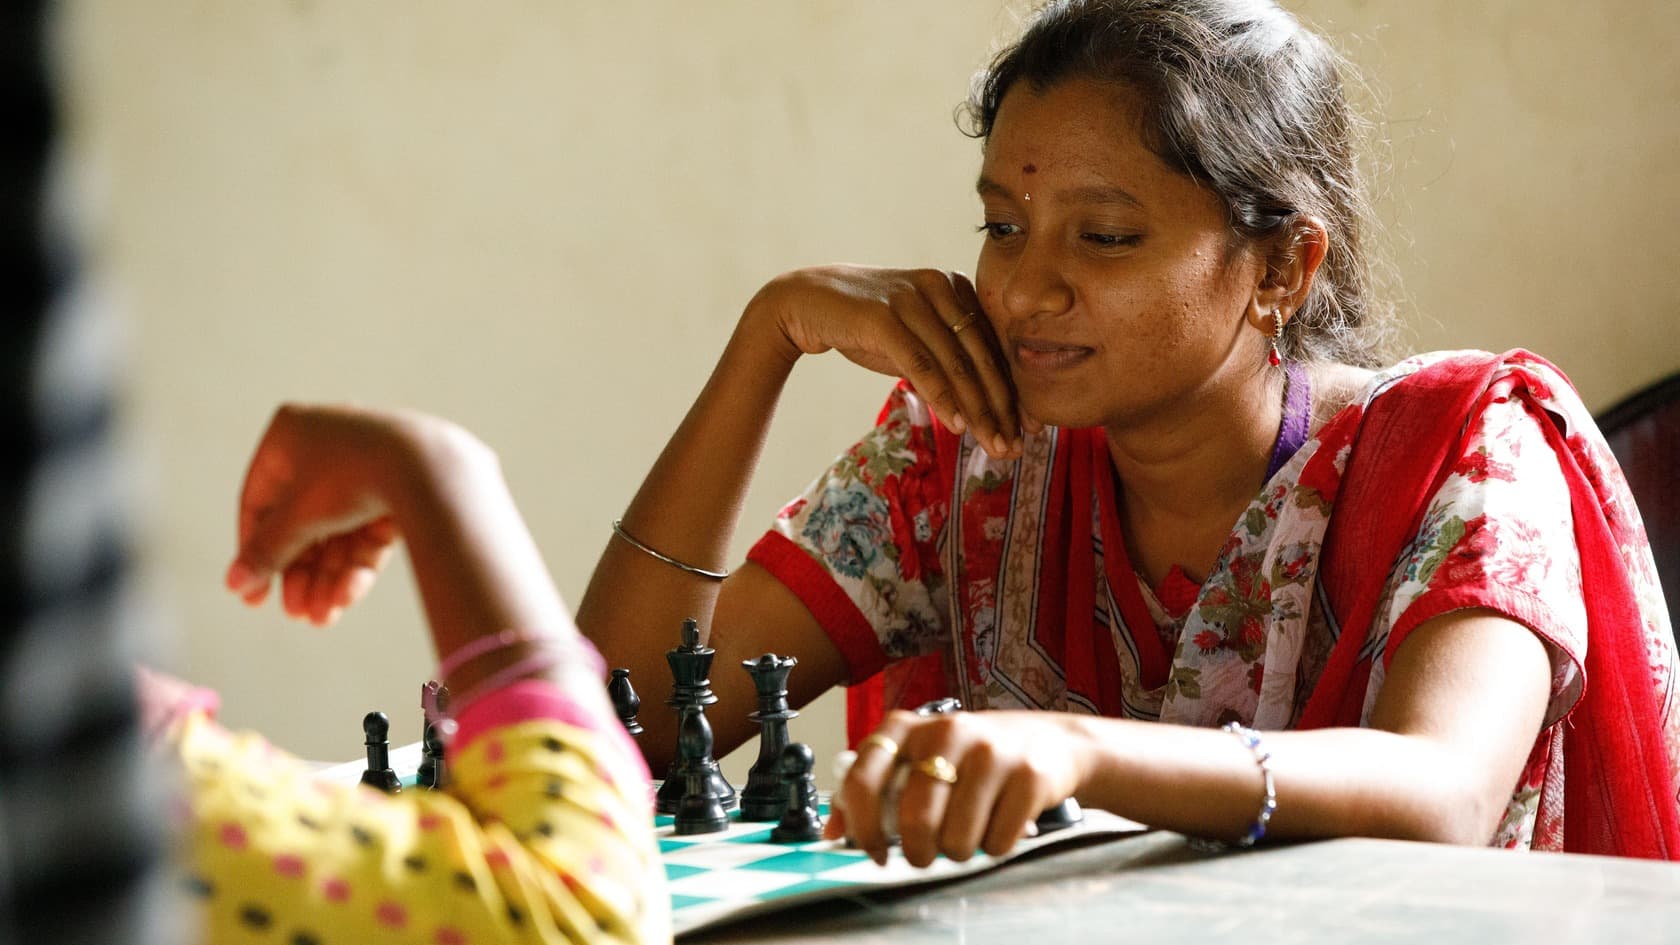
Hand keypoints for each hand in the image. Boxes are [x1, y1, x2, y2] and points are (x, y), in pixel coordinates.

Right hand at [224, 404, 466, 625]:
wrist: (430, 465)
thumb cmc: (352, 477)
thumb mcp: (299, 517)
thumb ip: (266, 551)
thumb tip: (235, 583)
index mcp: (290, 433)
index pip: (259, 502)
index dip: (253, 551)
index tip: (253, 596)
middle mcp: (327, 443)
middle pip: (302, 522)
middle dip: (301, 572)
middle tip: (297, 613)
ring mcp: (366, 463)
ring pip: (338, 532)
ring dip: (327, 577)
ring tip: (323, 617)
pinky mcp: (400, 486)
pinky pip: (369, 529)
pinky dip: (358, 562)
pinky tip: (347, 598)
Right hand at [750, 266, 1040, 458]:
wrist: (805, 303)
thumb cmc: (864, 324)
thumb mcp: (912, 340)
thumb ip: (945, 362)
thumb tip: (980, 407)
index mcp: (954, 288)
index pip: (991, 346)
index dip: (1011, 389)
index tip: (1028, 427)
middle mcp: (939, 286)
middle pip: (980, 355)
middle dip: (1001, 406)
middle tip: (1016, 444)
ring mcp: (912, 299)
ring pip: (956, 363)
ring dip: (977, 409)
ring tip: (993, 443)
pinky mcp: (884, 316)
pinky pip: (922, 363)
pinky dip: (942, 396)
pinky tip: (957, 424)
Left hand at [826, 710, 1088, 866]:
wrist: (1051, 741)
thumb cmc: (973, 756)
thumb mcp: (920, 757)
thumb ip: (876, 787)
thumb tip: (834, 832)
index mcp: (907, 728)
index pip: (864, 779)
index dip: (863, 827)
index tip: (874, 852)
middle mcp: (946, 732)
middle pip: (915, 819)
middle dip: (918, 852)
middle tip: (926, 856)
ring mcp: (990, 751)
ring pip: (956, 838)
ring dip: (959, 852)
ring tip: (968, 834)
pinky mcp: (1029, 775)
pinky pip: (997, 842)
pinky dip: (995, 848)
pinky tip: (1000, 825)